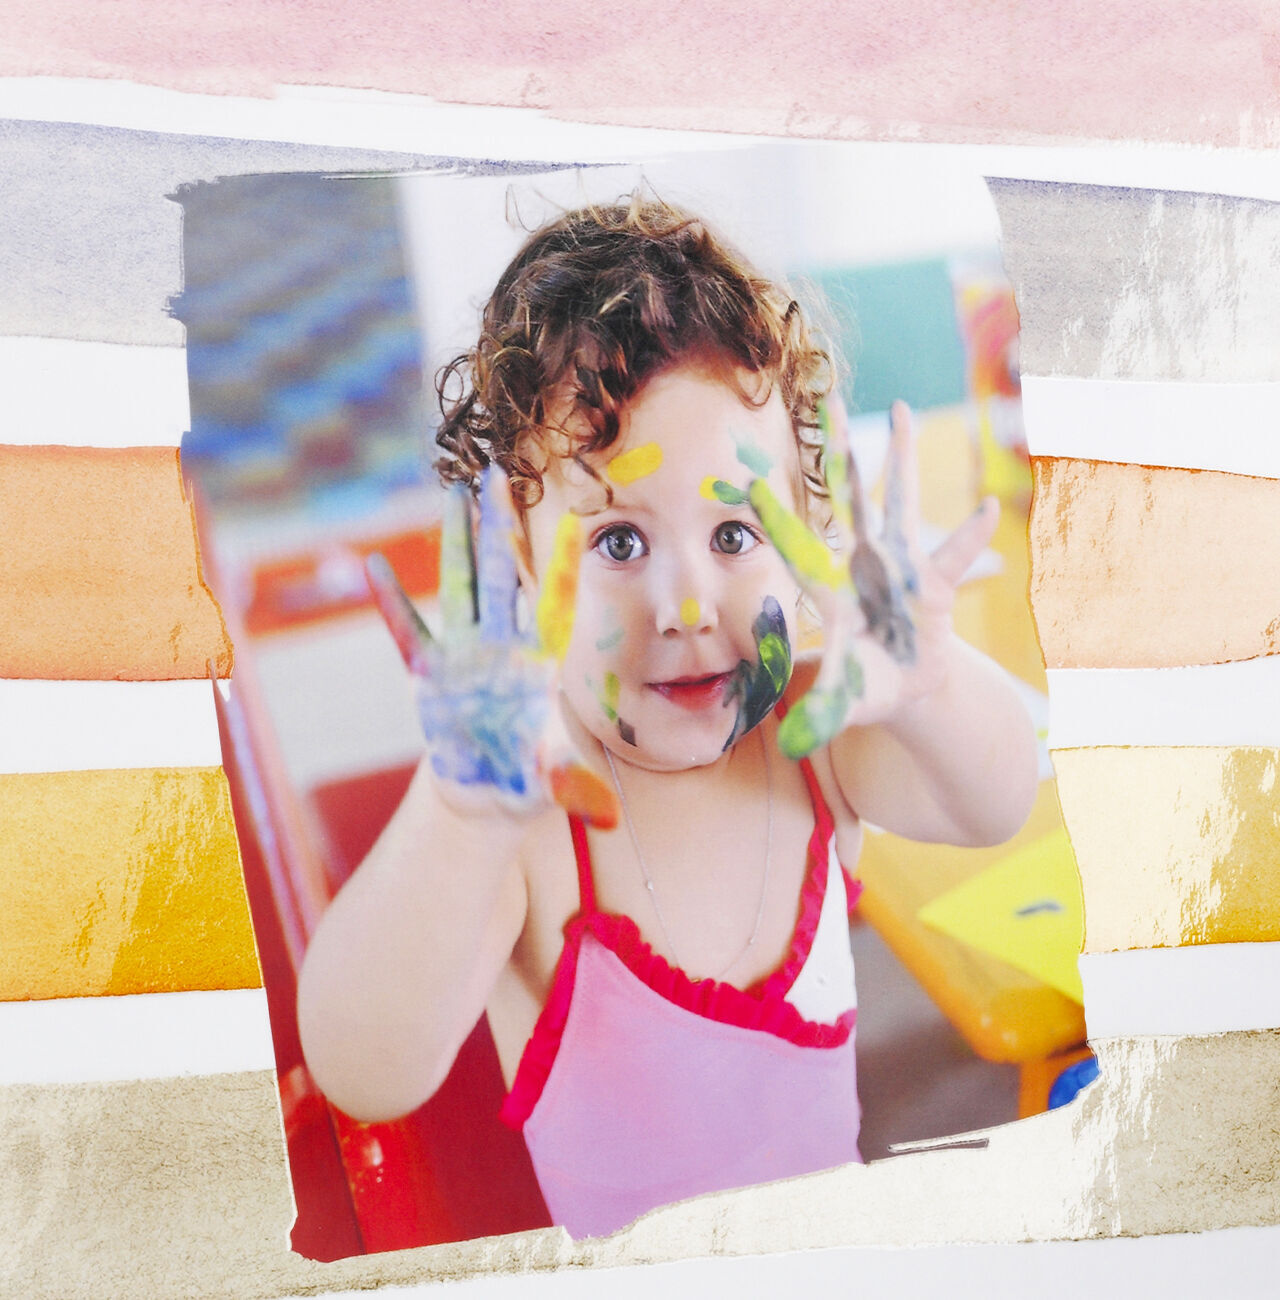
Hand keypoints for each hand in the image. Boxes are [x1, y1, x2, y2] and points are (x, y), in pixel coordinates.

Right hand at [365, 468, 617, 827]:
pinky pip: (406, 632)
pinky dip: (389, 603)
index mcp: (539, 662)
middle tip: (498, 474)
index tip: (573, 519)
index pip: (554, 603)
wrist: (489, 793)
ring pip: (459, 585)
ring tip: (452, 493)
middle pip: (501, 574)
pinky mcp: (430, 675)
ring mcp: (464, 655)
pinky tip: (374, 567)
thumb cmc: (529, 780)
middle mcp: (502, 646)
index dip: (560, 564)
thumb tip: (605, 814)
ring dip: (454, 542)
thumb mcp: (553, 782)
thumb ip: (574, 787)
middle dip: (498, 526)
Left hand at [749, 395, 998, 758]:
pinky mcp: (936, 581)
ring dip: (902, 459)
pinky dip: (970, 535)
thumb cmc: (864, 687)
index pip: (796, 547)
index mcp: (830, 590)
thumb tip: (792, 744)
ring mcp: (901, 567)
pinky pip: (954, 554)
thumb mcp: (844, 700)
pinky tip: (985, 509)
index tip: (746, 479)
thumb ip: (822, 714)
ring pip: (900, 503)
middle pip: (848, 501)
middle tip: (826, 402)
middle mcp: (862, 565)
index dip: (774, 517)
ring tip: (903, 410)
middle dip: (839, 454)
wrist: (905, 689)